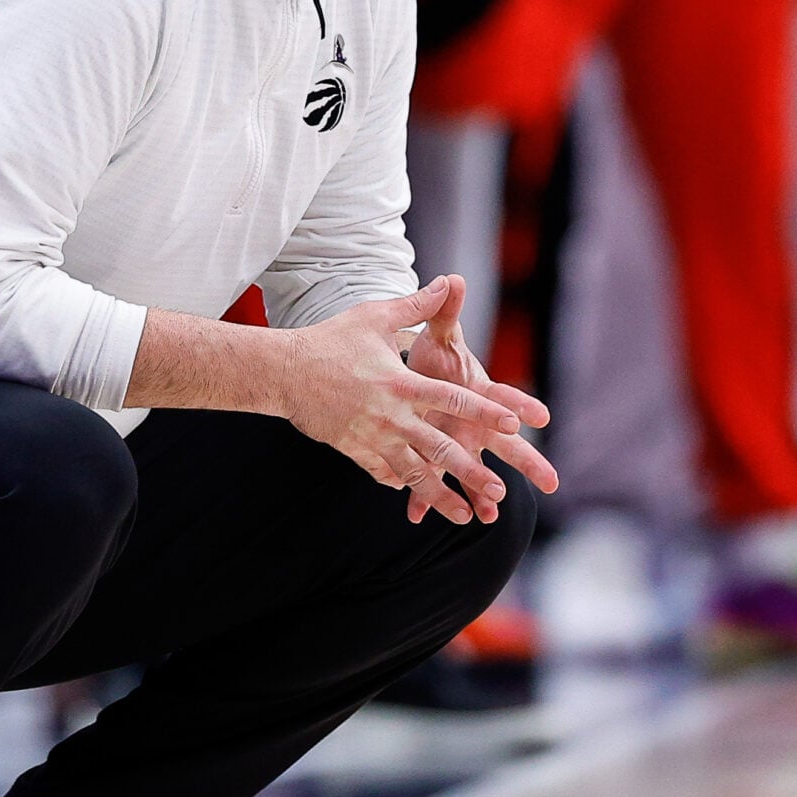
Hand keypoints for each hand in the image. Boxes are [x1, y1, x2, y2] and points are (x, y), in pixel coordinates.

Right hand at [279, 276, 542, 525]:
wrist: (283, 372)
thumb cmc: (330, 341)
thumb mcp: (374, 317)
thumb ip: (416, 306)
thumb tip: (448, 282)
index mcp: (402, 383)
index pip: (452, 399)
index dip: (484, 412)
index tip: (513, 424)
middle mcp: (391, 416)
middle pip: (438, 449)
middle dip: (471, 473)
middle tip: (499, 491)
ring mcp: (372, 438)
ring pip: (413, 474)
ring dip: (441, 495)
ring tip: (464, 514)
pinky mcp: (354, 450)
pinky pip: (383, 473)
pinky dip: (402, 483)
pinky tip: (416, 491)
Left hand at [400, 272, 559, 520]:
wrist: (415, 381)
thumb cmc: (436, 358)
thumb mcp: (439, 335)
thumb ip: (445, 311)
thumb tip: (453, 278)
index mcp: (482, 392)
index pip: (507, 398)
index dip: (522, 406)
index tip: (541, 416)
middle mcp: (478, 423)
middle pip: (508, 445)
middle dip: (529, 463)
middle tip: (551, 483)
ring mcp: (459, 443)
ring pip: (476, 471)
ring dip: (483, 490)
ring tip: (489, 514)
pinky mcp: (437, 456)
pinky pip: (433, 479)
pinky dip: (426, 499)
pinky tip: (419, 516)